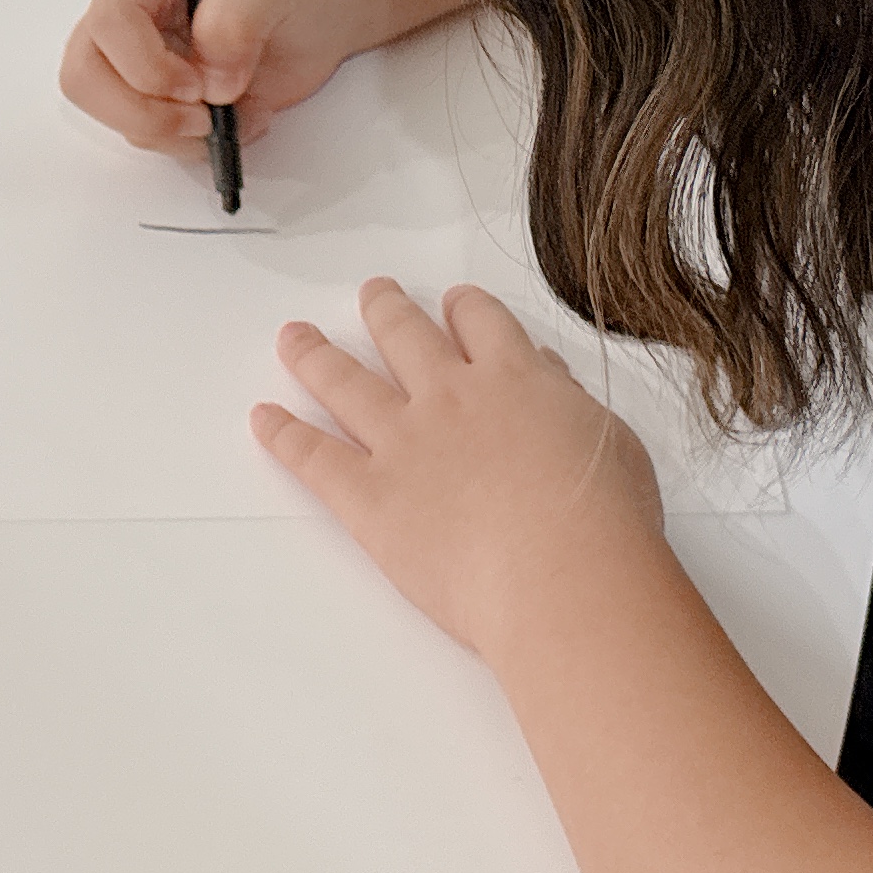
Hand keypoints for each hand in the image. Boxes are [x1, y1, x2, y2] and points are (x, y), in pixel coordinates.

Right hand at [59, 0, 386, 153]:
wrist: (323, 7)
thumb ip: (238, 14)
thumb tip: (212, 76)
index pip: (109, 21)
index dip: (143, 64)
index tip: (198, 86)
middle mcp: (133, 17)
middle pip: (85, 77)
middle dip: (141, 112)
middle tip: (202, 119)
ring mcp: (144, 62)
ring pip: (118, 116)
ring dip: (178, 132)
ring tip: (238, 111)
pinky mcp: (165, 100)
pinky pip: (155, 139)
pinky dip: (198, 145)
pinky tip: (242, 118)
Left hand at [256, 279, 672, 665]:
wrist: (561, 578)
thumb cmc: (602, 521)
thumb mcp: (609, 443)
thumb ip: (568, 403)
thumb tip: (546, 378)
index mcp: (514, 379)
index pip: (480, 322)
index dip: (464, 309)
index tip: (454, 304)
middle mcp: (451, 397)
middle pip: (404, 333)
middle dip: (384, 308)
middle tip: (371, 294)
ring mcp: (404, 443)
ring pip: (345, 381)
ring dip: (315, 354)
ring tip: (294, 337)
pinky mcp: (369, 497)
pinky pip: (313, 457)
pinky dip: (283, 434)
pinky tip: (263, 417)